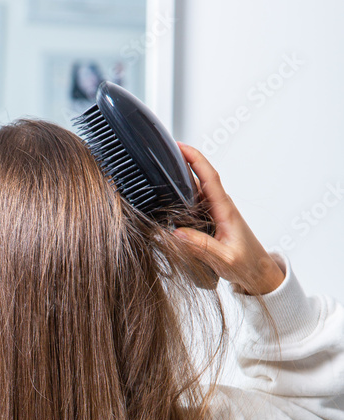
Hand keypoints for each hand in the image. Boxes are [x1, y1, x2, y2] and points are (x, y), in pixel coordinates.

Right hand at [173, 144, 285, 295]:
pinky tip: (171, 199)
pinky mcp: (213, 221)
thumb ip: (202, 247)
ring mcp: (217, 213)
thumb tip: (177, 234)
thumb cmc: (247, 264)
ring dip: (181, 179)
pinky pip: (196, 203)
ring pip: (196, 190)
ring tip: (161, 174)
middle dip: (182, 163)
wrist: (258, 272)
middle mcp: (221, 207)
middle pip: (200, 178)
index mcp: (225, 210)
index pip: (209, 177)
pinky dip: (183, 196)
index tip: (180, 147)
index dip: (195, 159)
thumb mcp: (224, 259)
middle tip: (162, 156)